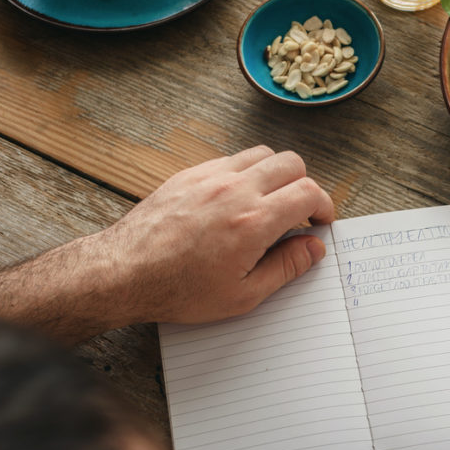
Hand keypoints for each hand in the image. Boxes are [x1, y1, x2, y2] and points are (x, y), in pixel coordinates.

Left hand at [93, 146, 334, 324]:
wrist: (125, 273)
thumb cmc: (179, 290)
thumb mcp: (243, 295)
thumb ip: (286, 267)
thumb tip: (313, 248)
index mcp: (253, 221)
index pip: (308, 192)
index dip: (324, 206)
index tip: (321, 221)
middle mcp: (235, 190)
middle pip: (291, 164)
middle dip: (305, 186)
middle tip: (301, 212)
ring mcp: (210, 177)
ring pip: (262, 154)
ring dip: (276, 174)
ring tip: (271, 202)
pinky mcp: (190, 174)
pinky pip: (231, 159)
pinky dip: (245, 172)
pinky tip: (238, 199)